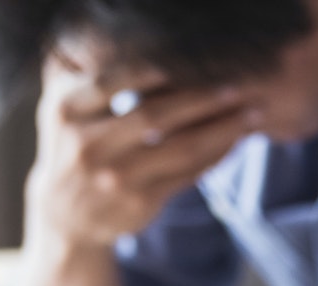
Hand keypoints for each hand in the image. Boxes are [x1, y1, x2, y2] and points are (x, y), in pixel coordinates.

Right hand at [28, 57, 257, 248]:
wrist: (67, 214)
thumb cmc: (73, 147)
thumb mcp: (64, 109)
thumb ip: (86, 74)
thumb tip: (119, 39)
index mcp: (67, 111)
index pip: (113, 82)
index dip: (150, 71)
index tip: (188, 60)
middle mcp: (88, 145)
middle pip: (154, 115)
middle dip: (201, 99)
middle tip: (236, 86)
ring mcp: (116, 176)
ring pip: (181, 148)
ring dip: (223, 130)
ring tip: (252, 114)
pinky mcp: (141, 201)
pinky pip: (189, 174)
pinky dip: (217, 156)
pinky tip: (237, 141)